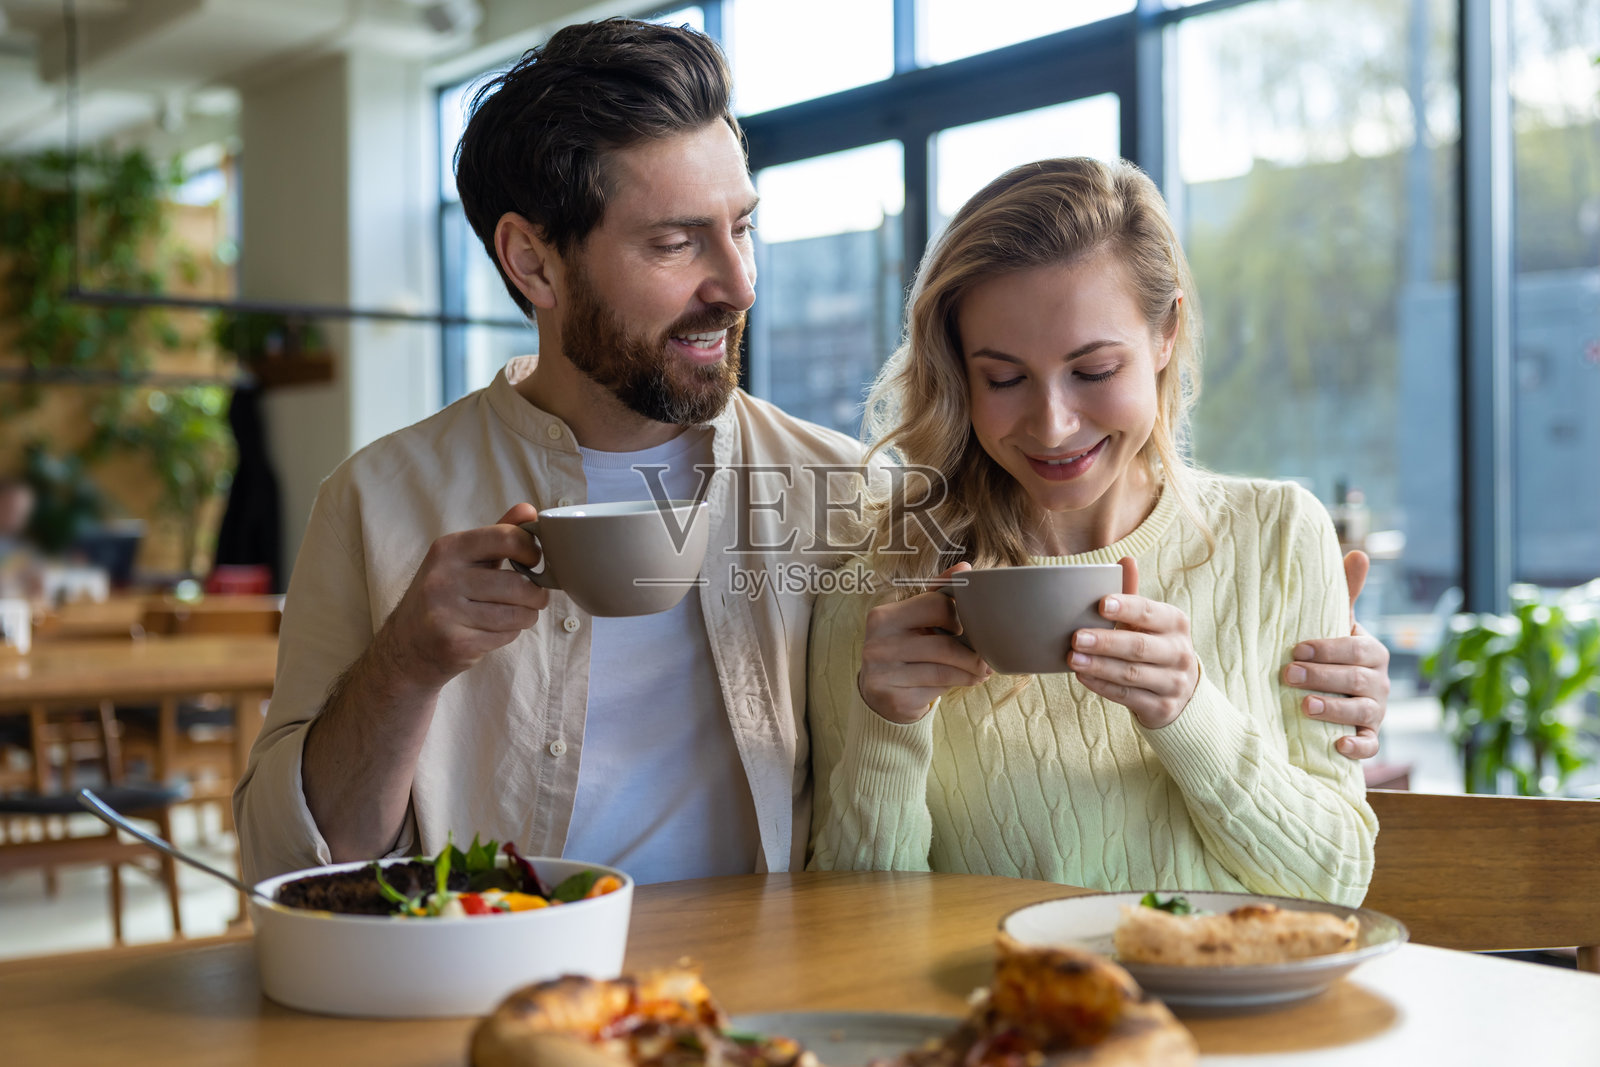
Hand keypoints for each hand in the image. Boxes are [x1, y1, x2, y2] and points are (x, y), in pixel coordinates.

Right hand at [374, 503, 550, 690]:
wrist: (405, 646)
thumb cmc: (441, 597)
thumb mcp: (461, 560)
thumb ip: (496, 535)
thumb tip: (529, 510)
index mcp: (448, 549)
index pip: (506, 538)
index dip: (531, 551)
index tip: (534, 561)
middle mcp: (443, 578)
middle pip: (518, 584)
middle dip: (536, 594)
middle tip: (535, 597)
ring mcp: (446, 612)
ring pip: (516, 613)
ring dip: (526, 616)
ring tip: (517, 615)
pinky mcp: (455, 643)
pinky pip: (505, 636)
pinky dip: (509, 634)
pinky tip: (494, 631)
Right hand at [858, 563, 991, 723]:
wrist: (878, 693)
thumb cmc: (904, 649)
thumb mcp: (915, 619)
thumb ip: (938, 593)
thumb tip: (965, 568)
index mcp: (883, 616)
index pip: (936, 606)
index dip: (958, 617)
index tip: (964, 627)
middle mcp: (878, 643)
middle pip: (943, 644)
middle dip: (972, 654)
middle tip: (985, 659)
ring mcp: (882, 673)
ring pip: (944, 670)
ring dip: (970, 672)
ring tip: (982, 672)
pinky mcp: (893, 697)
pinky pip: (936, 689)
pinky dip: (956, 685)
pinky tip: (965, 682)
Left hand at [1070, 558, 1198, 729]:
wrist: (1181, 691)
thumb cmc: (1155, 645)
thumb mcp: (1151, 621)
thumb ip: (1134, 595)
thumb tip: (1125, 559)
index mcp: (1176, 623)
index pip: (1150, 613)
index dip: (1127, 608)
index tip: (1101, 604)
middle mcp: (1180, 652)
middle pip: (1139, 647)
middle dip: (1106, 642)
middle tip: (1077, 637)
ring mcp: (1173, 682)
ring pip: (1132, 674)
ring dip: (1099, 666)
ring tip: (1073, 658)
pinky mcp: (1162, 707)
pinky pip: (1128, 697)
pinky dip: (1103, 687)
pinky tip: (1083, 677)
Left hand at [1281, 550, 1389, 760]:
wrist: (1336, 697)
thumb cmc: (1333, 655)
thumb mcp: (1337, 625)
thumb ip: (1346, 593)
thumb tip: (1359, 552)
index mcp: (1372, 652)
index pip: (1356, 649)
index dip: (1328, 649)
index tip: (1296, 649)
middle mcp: (1378, 682)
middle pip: (1357, 679)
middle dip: (1323, 677)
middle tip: (1289, 675)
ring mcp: (1376, 711)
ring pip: (1363, 711)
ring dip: (1335, 709)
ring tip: (1305, 707)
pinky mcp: (1369, 737)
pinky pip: (1370, 745)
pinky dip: (1357, 747)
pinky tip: (1337, 745)